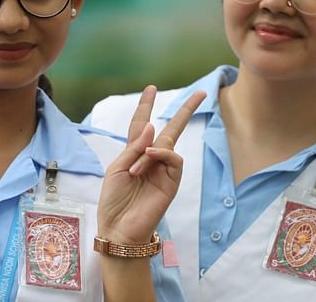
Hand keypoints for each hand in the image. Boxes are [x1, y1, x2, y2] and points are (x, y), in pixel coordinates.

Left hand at [97, 86, 205, 243]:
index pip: (143, 124)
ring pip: (168, 143)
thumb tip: (154, 125)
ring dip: (149, 151)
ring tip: (136, 169)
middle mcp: (152, 159)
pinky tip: (149, 159)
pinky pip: (174, 159)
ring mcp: (164, 170)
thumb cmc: (114, 200)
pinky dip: (161, 154)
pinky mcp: (172, 181)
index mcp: (135, 154)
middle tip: (201, 93)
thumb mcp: (117, 168)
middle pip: (171, 129)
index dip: (146, 106)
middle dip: (185, 110)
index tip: (151, 88)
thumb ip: (134, 146)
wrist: (119, 228)